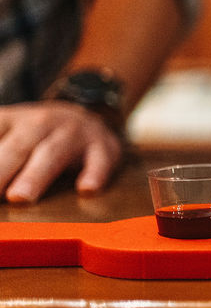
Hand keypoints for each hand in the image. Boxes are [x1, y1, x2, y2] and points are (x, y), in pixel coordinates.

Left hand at [0, 101, 123, 201]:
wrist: (92, 109)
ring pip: (52, 153)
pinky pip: (100, 160)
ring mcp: (74, 133)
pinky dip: (95, 174)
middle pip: (18, 146)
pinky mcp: (103, 146)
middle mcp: (41, 122)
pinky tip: (88, 190)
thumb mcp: (9, 130)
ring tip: (19, 198)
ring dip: (35, 175)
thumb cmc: (39, 134)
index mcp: (13, 120)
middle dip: (0, 169)